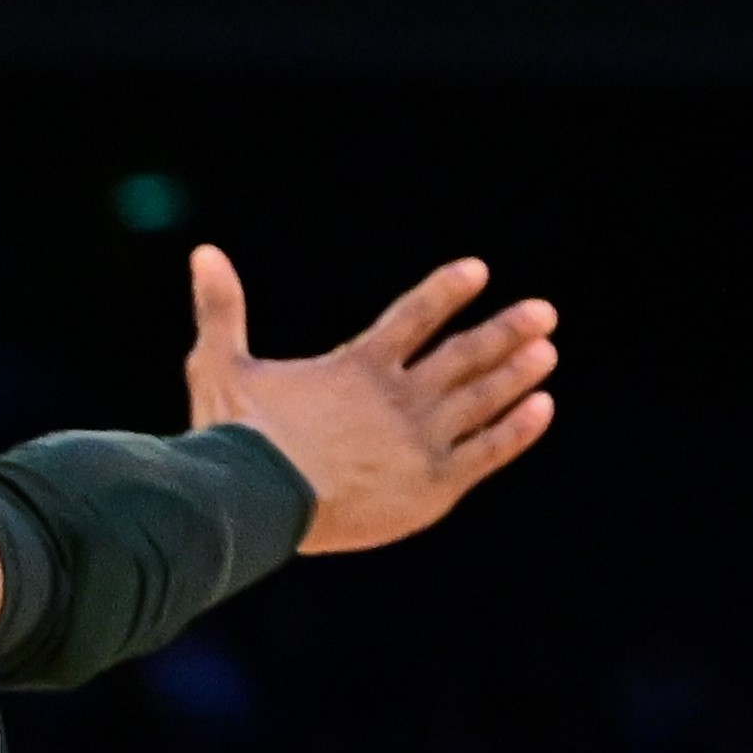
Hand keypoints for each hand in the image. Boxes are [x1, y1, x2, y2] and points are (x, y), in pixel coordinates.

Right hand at [182, 244, 556, 555]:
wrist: (257, 500)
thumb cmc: (237, 437)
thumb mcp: (220, 366)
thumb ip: (221, 310)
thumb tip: (204, 253)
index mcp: (359, 367)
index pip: (415, 316)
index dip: (447, 291)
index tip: (479, 271)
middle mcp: (400, 397)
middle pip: (465, 354)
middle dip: (507, 330)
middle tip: (544, 312)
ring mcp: (422, 440)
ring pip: (483, 398)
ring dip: (518, 372)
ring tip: (548, 352)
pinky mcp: (433, 485)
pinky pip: (488, 451)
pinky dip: (517, 429)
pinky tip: (541, 408)